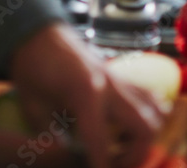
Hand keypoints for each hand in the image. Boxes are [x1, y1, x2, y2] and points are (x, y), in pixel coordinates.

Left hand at [10, 23, 163, 167]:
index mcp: (85, 92)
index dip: (101, 166)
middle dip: (134, 156)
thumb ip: (54, 138)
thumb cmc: (31, 68)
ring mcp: (118, 77)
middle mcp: (109, 84)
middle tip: (112, 163)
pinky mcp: (121, 75)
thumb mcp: (33, 108)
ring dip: (143, 137)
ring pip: (155, 112)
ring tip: (120, 147)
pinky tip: (127, 128)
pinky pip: (149, 96)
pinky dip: (148, 116)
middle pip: (145, 128)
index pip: (101, 142)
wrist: (37, 32)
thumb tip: (72, 159)